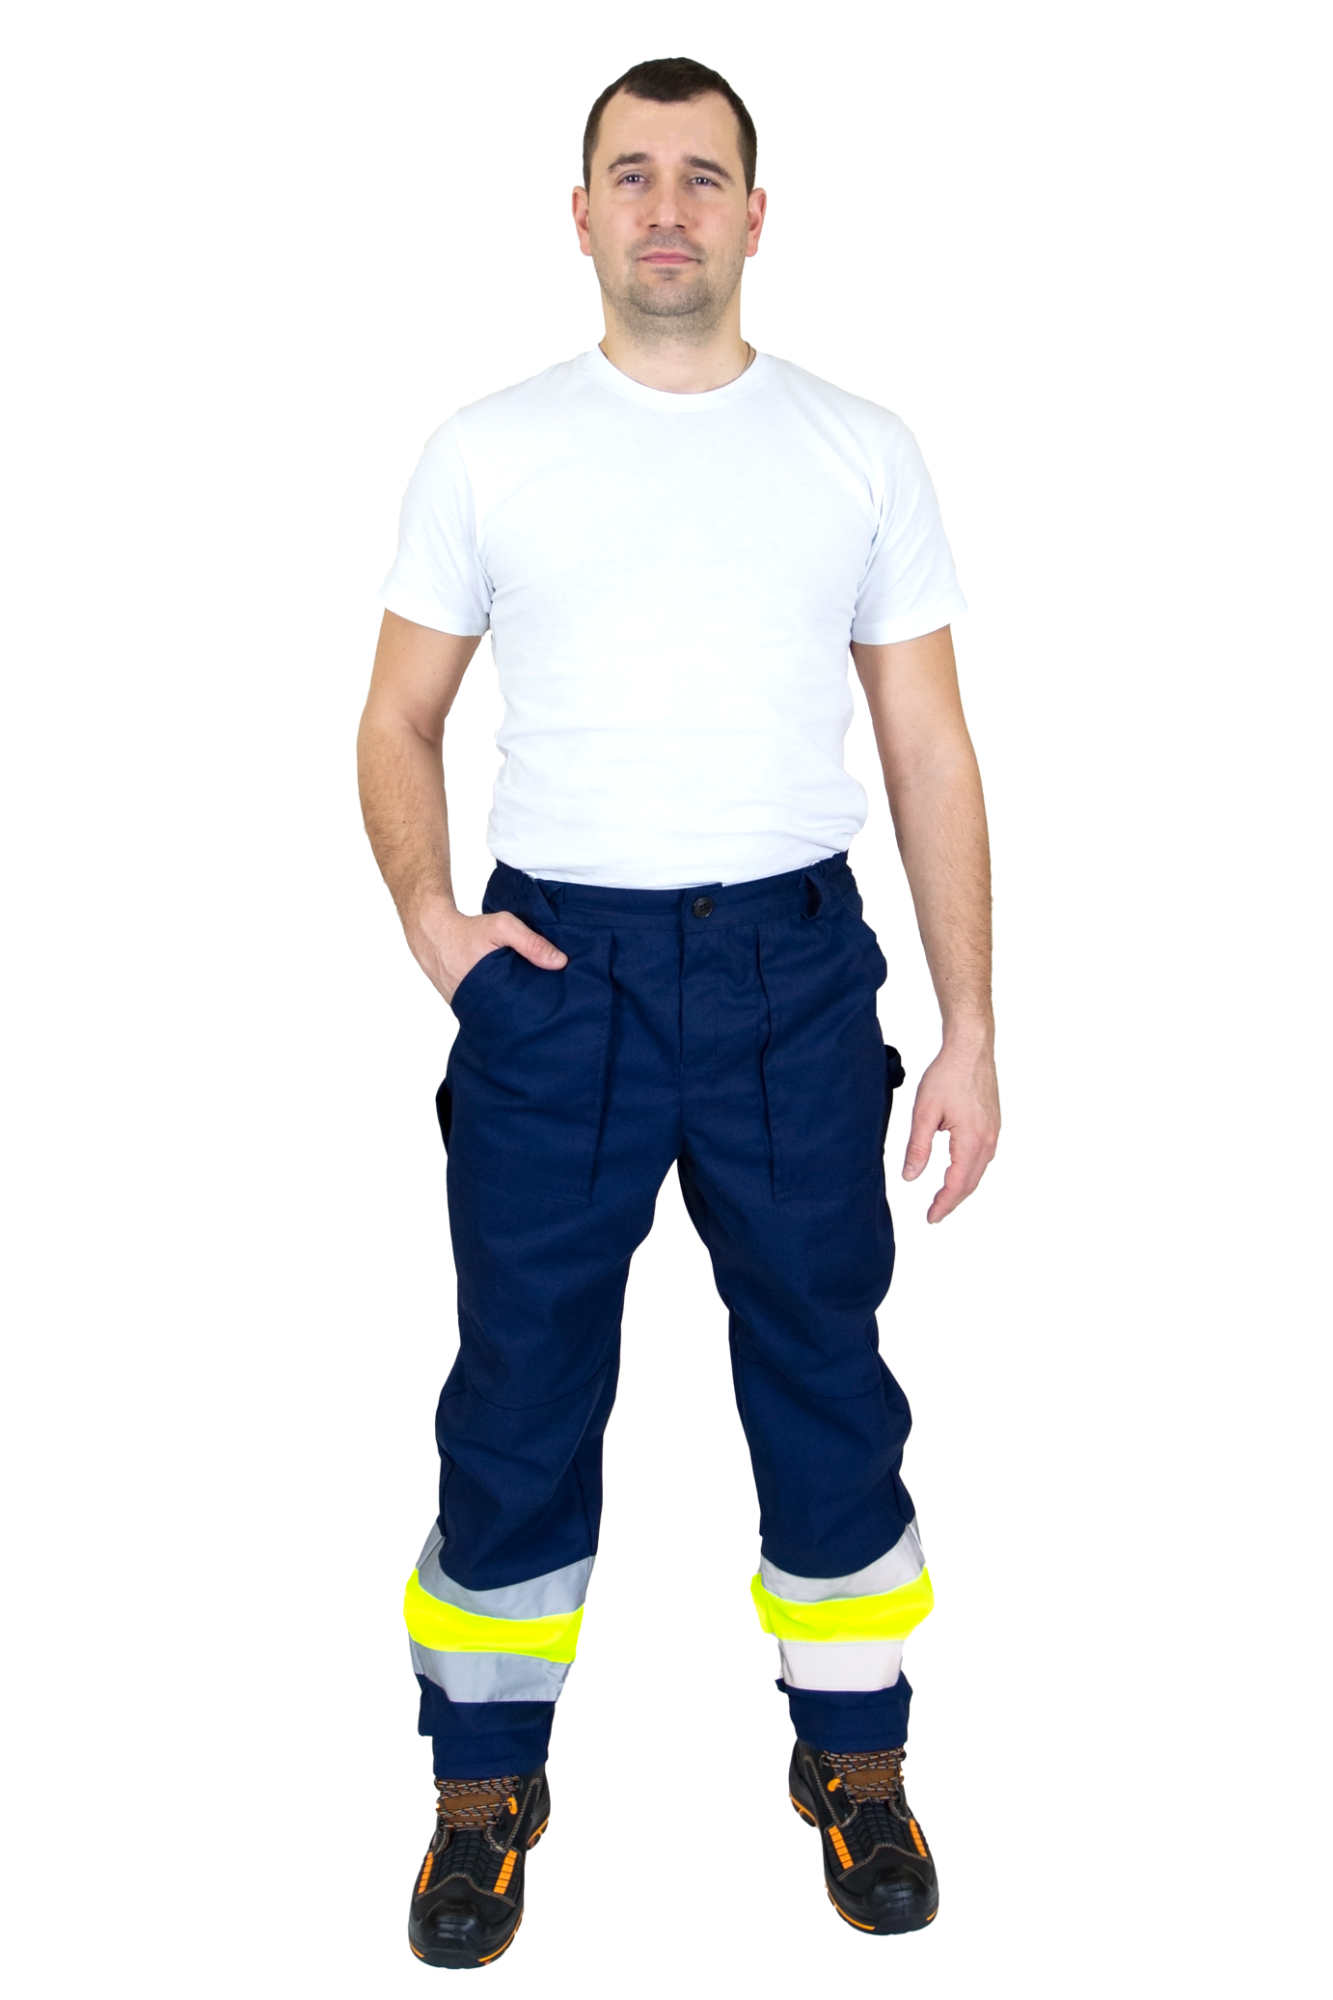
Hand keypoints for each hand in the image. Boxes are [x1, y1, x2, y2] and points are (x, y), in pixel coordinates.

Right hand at [406, 898, 567, 1003]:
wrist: (432, 934)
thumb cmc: (468, 931)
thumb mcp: (503, 927)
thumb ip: (531, 942)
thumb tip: (560, 962)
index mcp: (490, 989)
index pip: (522, 1008)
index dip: (538, 1005)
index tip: (555, 1002)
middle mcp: (478, 1004)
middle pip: (512, 1013)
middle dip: (528, 1008)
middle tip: (548, 1003)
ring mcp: (468, 1008)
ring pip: (498, 1012)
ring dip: (512, 1006)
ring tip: (532, 1001)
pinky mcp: (463, 1006)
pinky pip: (486, 1008)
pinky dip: (497, 1002)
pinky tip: (509, 995)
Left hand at [901, 1033, 999, 1222]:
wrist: (970, 1048)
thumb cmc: (947, 1075)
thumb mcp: (924, 1113)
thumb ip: (917, 1148)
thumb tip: (910, 1177)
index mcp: (971, 1141)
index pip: (957, 1184)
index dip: (943, 1204)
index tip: (931, 1217)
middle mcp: (988, 1140)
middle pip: (971, 1182)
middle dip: (953, 1201)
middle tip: (935, 1214)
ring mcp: (994, 1131)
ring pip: (979, 1170)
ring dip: (963, 1186)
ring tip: (945, 1196)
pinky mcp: (993, 1123)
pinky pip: (984, 1156)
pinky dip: (971, 1170)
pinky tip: (960, 1169)